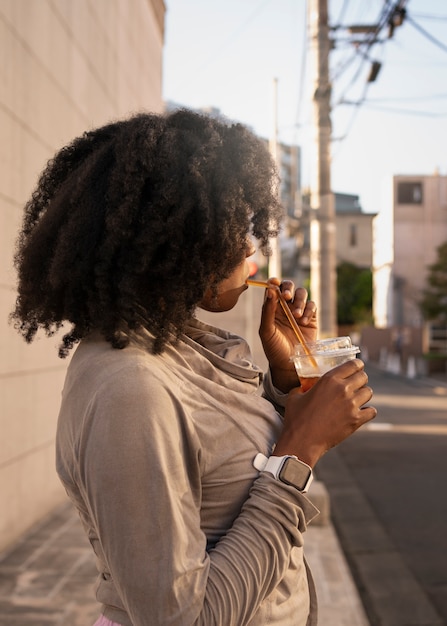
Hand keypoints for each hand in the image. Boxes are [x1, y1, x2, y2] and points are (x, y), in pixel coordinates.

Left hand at [258, 278, 316, 392]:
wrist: (289, 364)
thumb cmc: (274, 348)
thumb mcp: (267, 331)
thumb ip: (267, 311)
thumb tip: (269, 291)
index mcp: (272, 307)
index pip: (273, 288)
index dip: (274, 282)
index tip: (274, 282)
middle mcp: (285, 306)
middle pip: (289, 287)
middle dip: (288, 288)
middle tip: (287, 297)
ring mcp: (299, 311)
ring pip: (302, 293)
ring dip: (299, 301)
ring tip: (296, 315)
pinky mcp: (311, 318)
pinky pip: (313, 305)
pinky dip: (309, 310)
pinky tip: (303, 321)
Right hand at [274, 359, 376, 466]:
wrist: (302, 441)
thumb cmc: (296, 419)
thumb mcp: (295, 396)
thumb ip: (303, 387)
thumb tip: (304, 387)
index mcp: (329, 379)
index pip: (353, 364)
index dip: (357, 365)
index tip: (357, 367)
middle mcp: (343, 389)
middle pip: (363, 377)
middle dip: (361, 379)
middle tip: (356, 384)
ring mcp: (351, 405)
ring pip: (369, 392)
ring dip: (364, 394)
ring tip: (357, 398)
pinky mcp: (356, 420)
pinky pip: (372, 411)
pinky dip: (368, 411)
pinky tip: (362, 412)